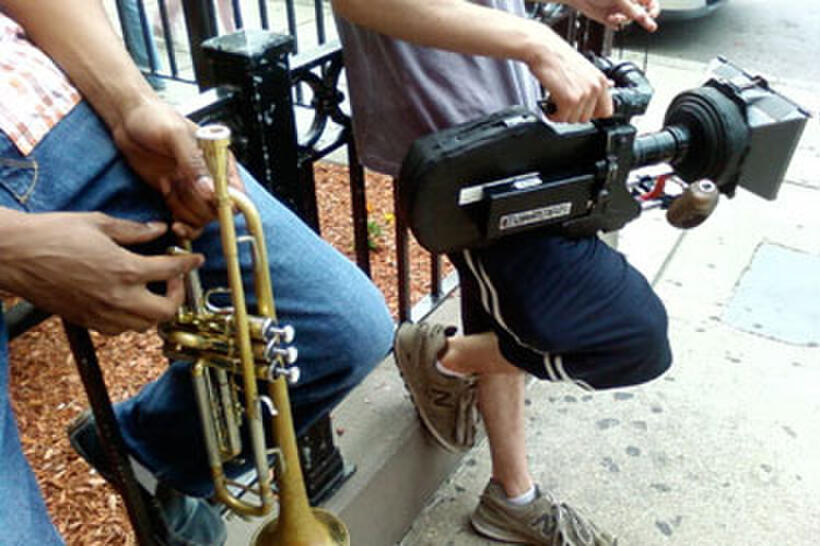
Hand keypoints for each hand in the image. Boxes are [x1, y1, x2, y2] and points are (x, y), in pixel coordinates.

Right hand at [0, 212, 202, 334]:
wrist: (14, 255)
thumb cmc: (52, 234)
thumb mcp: (99, 223)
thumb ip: (134, 231)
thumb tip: (158, 230)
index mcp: (125, 270)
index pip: (172, 272)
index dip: (189, 265)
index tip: (195, 260)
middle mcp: (117, 297)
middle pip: (166, 311)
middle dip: (177, 295)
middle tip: (173, 279)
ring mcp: (101, 313)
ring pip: (145, 326)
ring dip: (155, 309)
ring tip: (152, 290)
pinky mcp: (86, 320)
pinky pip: (120, 330)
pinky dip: (132, 320)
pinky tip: (127, 301)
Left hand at [111, 98, 243, 228]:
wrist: (128, 121)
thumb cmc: (154, 118)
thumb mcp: (175, 135)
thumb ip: (194, 162)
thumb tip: (210, 190)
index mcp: (220, 162)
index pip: (238, 193)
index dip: (226, 201)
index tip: (206, 197)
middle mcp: (211, 179)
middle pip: (219, 211)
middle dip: (197, 204)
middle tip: (178, 182)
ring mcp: (194, 191)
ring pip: (202, 219)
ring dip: (183, 211)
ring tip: (168, 185)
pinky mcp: (178, 199)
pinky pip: (189, 223)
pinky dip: (181, 225)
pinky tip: (170, 215)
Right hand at [525, 26, 612, 122]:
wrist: (544, 50)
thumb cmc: (559, 56)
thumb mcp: (585, 67)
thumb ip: (596, 81)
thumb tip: (610, 85)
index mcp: (601, 80)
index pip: (606, 111)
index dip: (591, 114)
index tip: (580, 110)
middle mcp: (595, 88)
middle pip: (586, 119)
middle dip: (572, 114)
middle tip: (563, 104)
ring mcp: (583, 95)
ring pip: (573, 120)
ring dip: (561, 114)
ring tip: (555, 101)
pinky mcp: (569, 100)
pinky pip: (561, 118)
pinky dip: (553, 115)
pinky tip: (549, 105)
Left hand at [566, 0, 659, 31]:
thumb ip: (631, 9)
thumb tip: (643, 18)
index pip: (649, 2)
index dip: (653, 8)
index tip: (653, 14)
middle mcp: (627, 3)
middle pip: (641, 13)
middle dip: (642, 18)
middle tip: (651, 27)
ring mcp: (619, 10)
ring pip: (628, 20)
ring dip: (623, 19)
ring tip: (614, 16)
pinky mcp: (610, 18)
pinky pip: (617, 25)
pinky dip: (614, 23)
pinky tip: (610, 18)